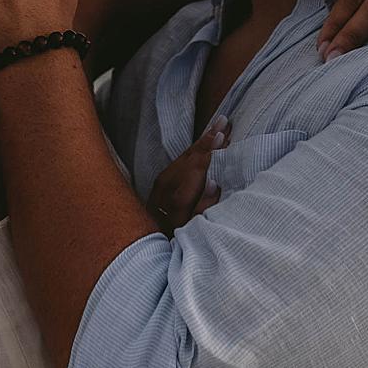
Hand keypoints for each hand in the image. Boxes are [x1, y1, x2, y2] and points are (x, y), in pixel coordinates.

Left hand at [147, 114, 227, 233]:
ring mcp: (160, 185)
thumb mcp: (193, 231)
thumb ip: (204, 208)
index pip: (196, 169)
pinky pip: (179, 161)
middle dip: (208, 140)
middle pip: (190, 158)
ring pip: (184, 157)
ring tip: (217, 126)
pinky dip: (192, 150)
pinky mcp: (158, 184)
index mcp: (177, 200)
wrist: (144, 246)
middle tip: (224, 121)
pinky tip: (202, 143)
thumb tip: (215, 183)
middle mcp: (166, 188)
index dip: (210, 151)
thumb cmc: (176, 240)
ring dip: (201, 141)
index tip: (223, 135)